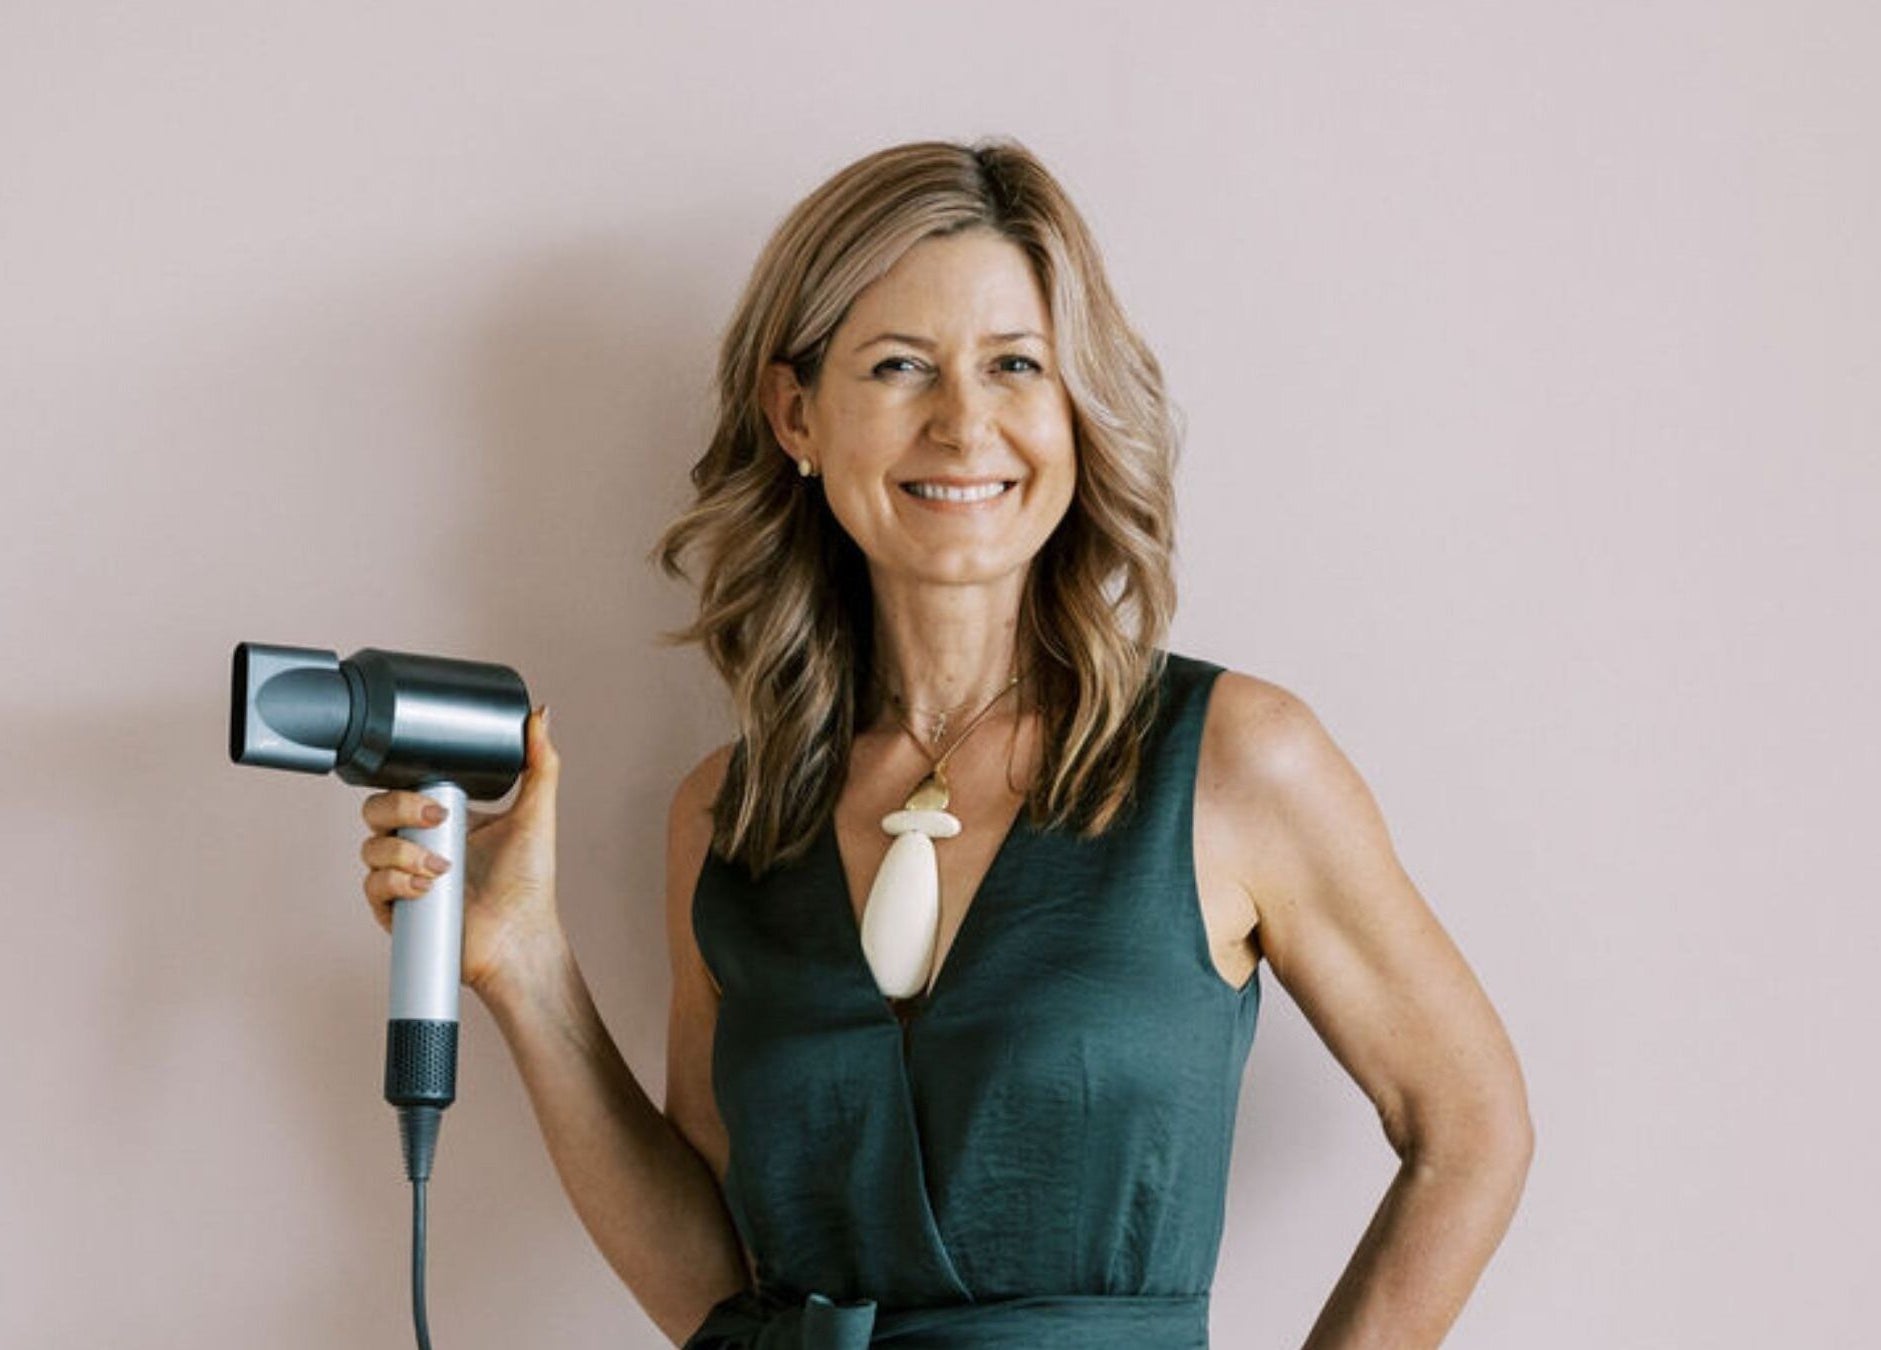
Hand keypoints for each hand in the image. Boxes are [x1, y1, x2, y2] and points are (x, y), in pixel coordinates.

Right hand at [358, 706, 561, 999]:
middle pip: (375, 811)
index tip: (439, 796)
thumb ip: (540, 762)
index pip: (403, 787)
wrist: (519, 935)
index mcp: (443, 817)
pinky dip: (397, 883)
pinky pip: (373, 886)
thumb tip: (540, 714)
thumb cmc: (528, 880)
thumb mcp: (536, 812)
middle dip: (400, 810)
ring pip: (371, 848)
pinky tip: (428, 887)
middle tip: (438, 821)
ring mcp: (403, 876)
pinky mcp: (395, 909)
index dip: (407, 785)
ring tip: (443, 866)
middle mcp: (418, 843)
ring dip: (403, 852)